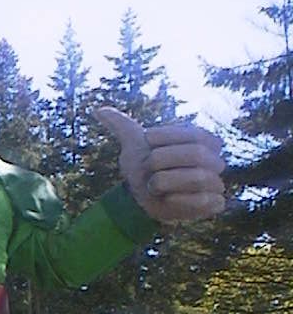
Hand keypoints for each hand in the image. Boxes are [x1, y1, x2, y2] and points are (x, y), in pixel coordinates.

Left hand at [94, 106, 225, 221]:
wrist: (141, 198)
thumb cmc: (143, 168)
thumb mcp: (132, 145)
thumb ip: (121, 125)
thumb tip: (98, 109)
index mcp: (201, 139)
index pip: (194, 132)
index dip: (167, 137)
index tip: (146, 141)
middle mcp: (213, 159)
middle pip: (196, 153)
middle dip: (163, 159)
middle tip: (148, 167)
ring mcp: (216, 182)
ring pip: (199, 177)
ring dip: (167, 181)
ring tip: (154, 185)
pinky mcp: (214, 204)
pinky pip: (204, 200)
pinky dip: (180, 200)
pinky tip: (167, 198)